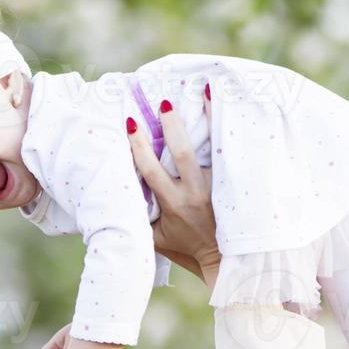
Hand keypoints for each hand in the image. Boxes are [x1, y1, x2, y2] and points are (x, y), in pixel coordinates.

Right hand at [127, 89, 220, 286]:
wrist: (223, 259)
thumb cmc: (185, 247)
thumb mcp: (156, 238)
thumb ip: (139, 217)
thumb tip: (117, 195)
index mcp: (172, 203)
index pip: (151, 170)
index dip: (139, 147)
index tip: (131, 124)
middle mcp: (194, 193)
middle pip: (181, 154)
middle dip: (171, 128)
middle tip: (164, 104)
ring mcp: (216, 186)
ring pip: (211, 148)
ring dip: (207, 118)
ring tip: (203, 90)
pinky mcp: (231, 184)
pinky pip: (228, 152)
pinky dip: (227, 128)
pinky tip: (229, 103)